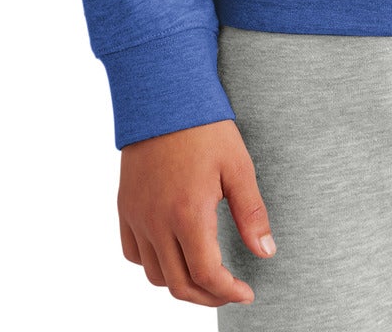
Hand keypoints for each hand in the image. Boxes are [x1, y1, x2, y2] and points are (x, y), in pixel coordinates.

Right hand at [117, 118, 275, 306]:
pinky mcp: (125, 206)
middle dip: (208, 296)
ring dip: (180, 282)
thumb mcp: (238, 166)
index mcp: (188, 213)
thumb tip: (266, 252)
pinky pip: (133, 252)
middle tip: (229, 290)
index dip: (228, 291)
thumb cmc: (205, 127)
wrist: (165, 94)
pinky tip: (173, 252)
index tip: (246, 292)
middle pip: (179, 284)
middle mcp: (157, 221)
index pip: (206, 274)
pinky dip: (152, 262)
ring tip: (204, 272)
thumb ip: (252, 213)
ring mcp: (137, 215)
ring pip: (154, 274)